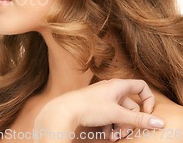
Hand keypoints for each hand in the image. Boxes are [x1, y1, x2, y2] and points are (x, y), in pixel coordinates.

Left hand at [34, 79, 164, 141]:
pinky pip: (109, 115)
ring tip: (112, 136)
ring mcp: (103, 97)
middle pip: (131, 106)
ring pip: (120, 113)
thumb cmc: (88, 107)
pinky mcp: (95, 106)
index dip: (148, 100)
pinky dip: (109, 125)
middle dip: (129, 122)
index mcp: (118, 85)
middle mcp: (111, 89)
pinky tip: (105, 134)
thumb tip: (159, 122)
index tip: (148, 114)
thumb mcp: (117, 114)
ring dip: (119, 127)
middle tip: (122, 134)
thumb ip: (138, 119)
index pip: (141, 87)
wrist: (64, 110)